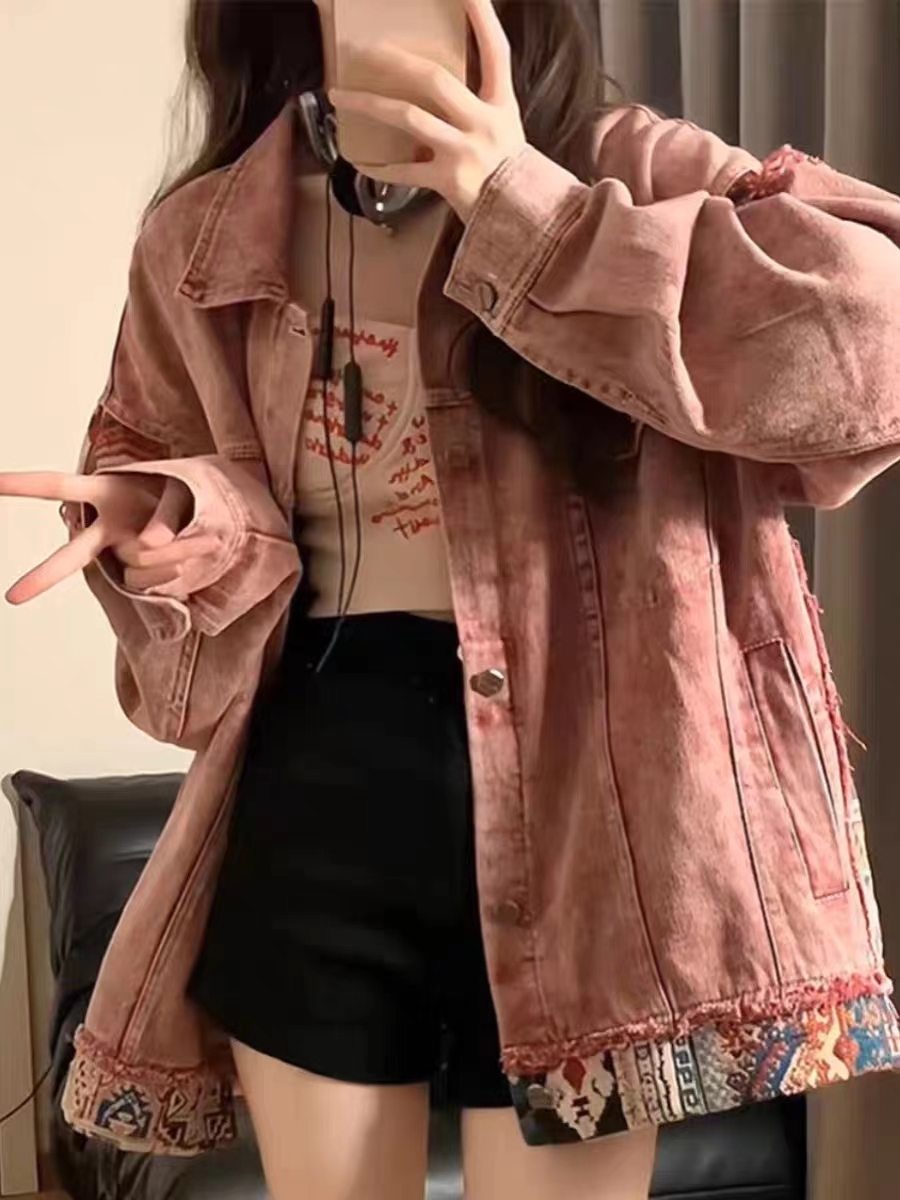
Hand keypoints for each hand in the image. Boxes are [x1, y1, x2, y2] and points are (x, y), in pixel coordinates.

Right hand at [0, 472, 217, 603]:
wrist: (205, 516)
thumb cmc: (178, 493)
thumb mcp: (179, 489)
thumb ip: (166, 512)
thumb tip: (151, 543)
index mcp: (105, 493)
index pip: (58, 487)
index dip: (23, 484)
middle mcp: (106, 528)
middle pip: (72, 555)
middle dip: (45, 576)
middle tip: (13, 598)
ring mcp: (124, 552)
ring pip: (140, 561)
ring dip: (176, 550)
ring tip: (205, 537)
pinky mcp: (144, 571)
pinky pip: (159, 575)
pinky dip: (186, 560)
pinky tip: (202, 549)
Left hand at [329, 0, 525, 221]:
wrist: (524, 218)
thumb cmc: (512, 173)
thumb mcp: (506, 129)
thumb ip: (478, 105)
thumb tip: (435, 87)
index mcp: (500, 105)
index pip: (495, 51)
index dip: (482, 18)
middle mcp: (482, 123)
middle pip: (435, 80)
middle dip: (397, 62)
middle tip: (368, 52)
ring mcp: (463, 152)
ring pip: (410, 118)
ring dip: (370, 104)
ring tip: (339, 96)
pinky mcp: (448, 181)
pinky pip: (405, 172)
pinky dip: (381, 169)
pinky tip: (361, 163)